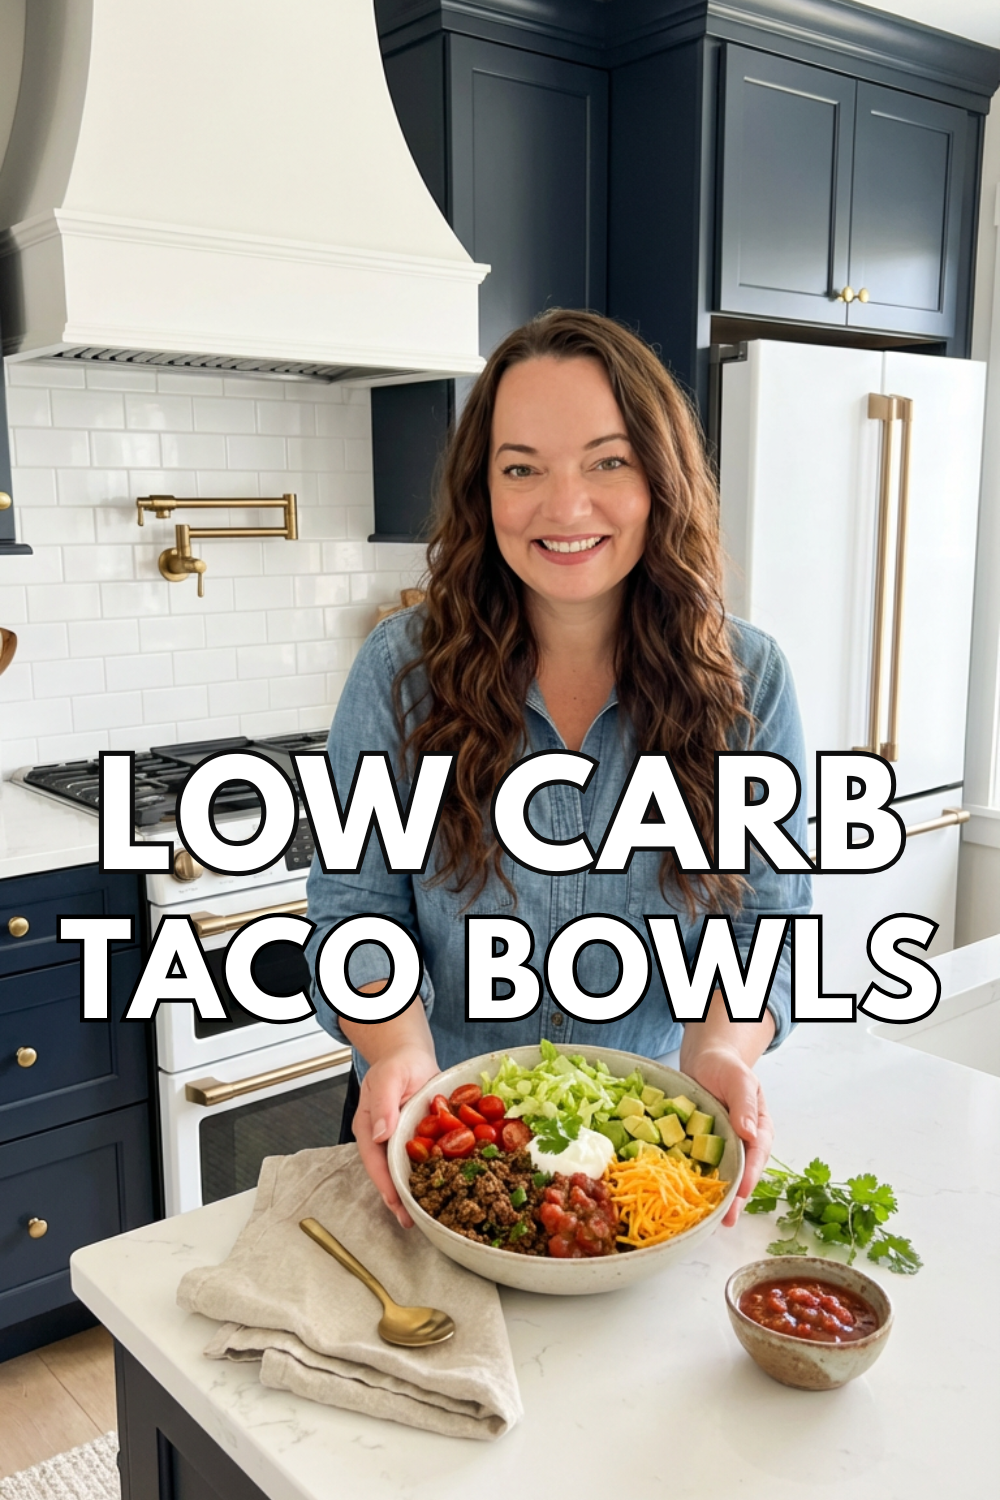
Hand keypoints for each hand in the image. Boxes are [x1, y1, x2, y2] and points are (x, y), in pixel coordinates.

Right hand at [351, 1043, 439, 1227]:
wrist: (411, 1055)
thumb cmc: (396, 1064)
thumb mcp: (388, 1078)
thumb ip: (383, 1104)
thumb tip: (379, 1134)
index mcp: (369, 1128)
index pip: (375, 1162)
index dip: (385, 1185)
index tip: (395, 1204)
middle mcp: (385, 1140)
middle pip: (390, 1173)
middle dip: (401, 1199)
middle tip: (413, 1222)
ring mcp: (403, 1141)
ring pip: (409, 1170)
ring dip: (419, 1190)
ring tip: (431, 1214)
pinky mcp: (422, 1138)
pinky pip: (430, 1158)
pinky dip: (438, 1172)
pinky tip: (451, 1185)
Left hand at [677, 1041, 773, 1227]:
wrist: (705, 1061)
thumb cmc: (726, 1067)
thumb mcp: (739, 1079)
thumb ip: (745, 1104)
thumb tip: (749, 1132)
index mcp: (758, 1128)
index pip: (757, 1155)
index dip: (749, 1175)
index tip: (741, 1192)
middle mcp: (742, 1144)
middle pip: (741, 1174)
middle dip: (735, 1199)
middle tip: (726, 1220)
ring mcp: (721, 1148)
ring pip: (722, 1177)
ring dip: (716, 1199)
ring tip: (708, 1222)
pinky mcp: (702, 1148)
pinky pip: (699, 1168)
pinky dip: (694, 1184)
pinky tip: (685, 1200)